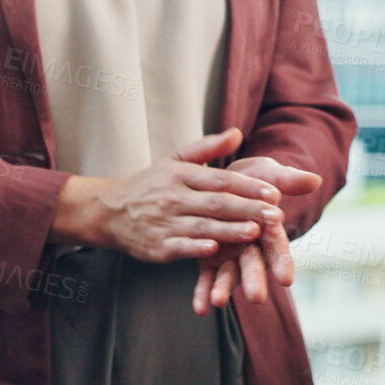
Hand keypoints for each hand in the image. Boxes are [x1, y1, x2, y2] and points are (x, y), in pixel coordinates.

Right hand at [54, 128, 284, 262]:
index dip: (249, 186)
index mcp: (180, 174)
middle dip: (248, 209)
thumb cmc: (148, 186)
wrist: (107, 212)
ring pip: (203, 226)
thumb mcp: (173, 160)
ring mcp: (164, 223)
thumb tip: (237, 133)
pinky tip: (215, 251)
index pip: (220, 179)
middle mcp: (173, 197)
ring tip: (255, 232)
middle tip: (276, 214)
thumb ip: (207, 149)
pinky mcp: (157, 247)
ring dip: (230, 230)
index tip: (274, 192)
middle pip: (216, 203)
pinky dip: (196, 249)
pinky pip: (180, 247)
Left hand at [193, 156, 321, 313]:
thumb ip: (287, 180)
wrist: (225, 182)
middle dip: (254, 280)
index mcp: (268, 228)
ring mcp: (230, 254)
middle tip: (255, 297)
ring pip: (228, 274)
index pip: (278, 247)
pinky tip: (200, 309)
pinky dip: (202, 292)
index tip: (286, 279)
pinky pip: (206, 277)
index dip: (282, 262)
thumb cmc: (254, 180)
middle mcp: (251, 246)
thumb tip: (314, 180)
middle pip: (253, 264)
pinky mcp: (210, 258)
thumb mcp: (270, 175)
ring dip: (223, 289)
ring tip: (217, 302)